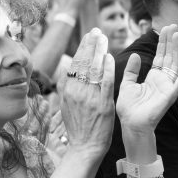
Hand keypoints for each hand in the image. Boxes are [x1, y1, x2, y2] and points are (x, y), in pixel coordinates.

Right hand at [59, 29, 115, 156]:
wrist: (85, 147)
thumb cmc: (78, 127)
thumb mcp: (67, 105)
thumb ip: (68, 87)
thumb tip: (68, 69)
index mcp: (68, 91)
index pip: (74, 64)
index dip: (82, 48)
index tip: (87, 36)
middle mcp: (76, 92)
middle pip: (83, 63)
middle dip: (90, 45)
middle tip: (96, 31)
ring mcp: (89, 98)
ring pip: (93, 70)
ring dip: (98, 52)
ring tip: (103, 38)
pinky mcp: (102, 105)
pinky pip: (105, 83)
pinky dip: (107, 69)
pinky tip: (109, 58)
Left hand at [116, 24, 177, 135]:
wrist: (131, 125)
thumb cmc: (129, 108)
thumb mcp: (127, 84)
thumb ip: (132, 70)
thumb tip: (136, 55)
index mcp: (153, 77)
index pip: (161, 56)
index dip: (163, 43)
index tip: (164, 29)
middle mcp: (163, 80)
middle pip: (170, 56)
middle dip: (171, 41)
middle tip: (173, 26)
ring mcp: (168, 87)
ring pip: (176, 64)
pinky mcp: (171, 94)